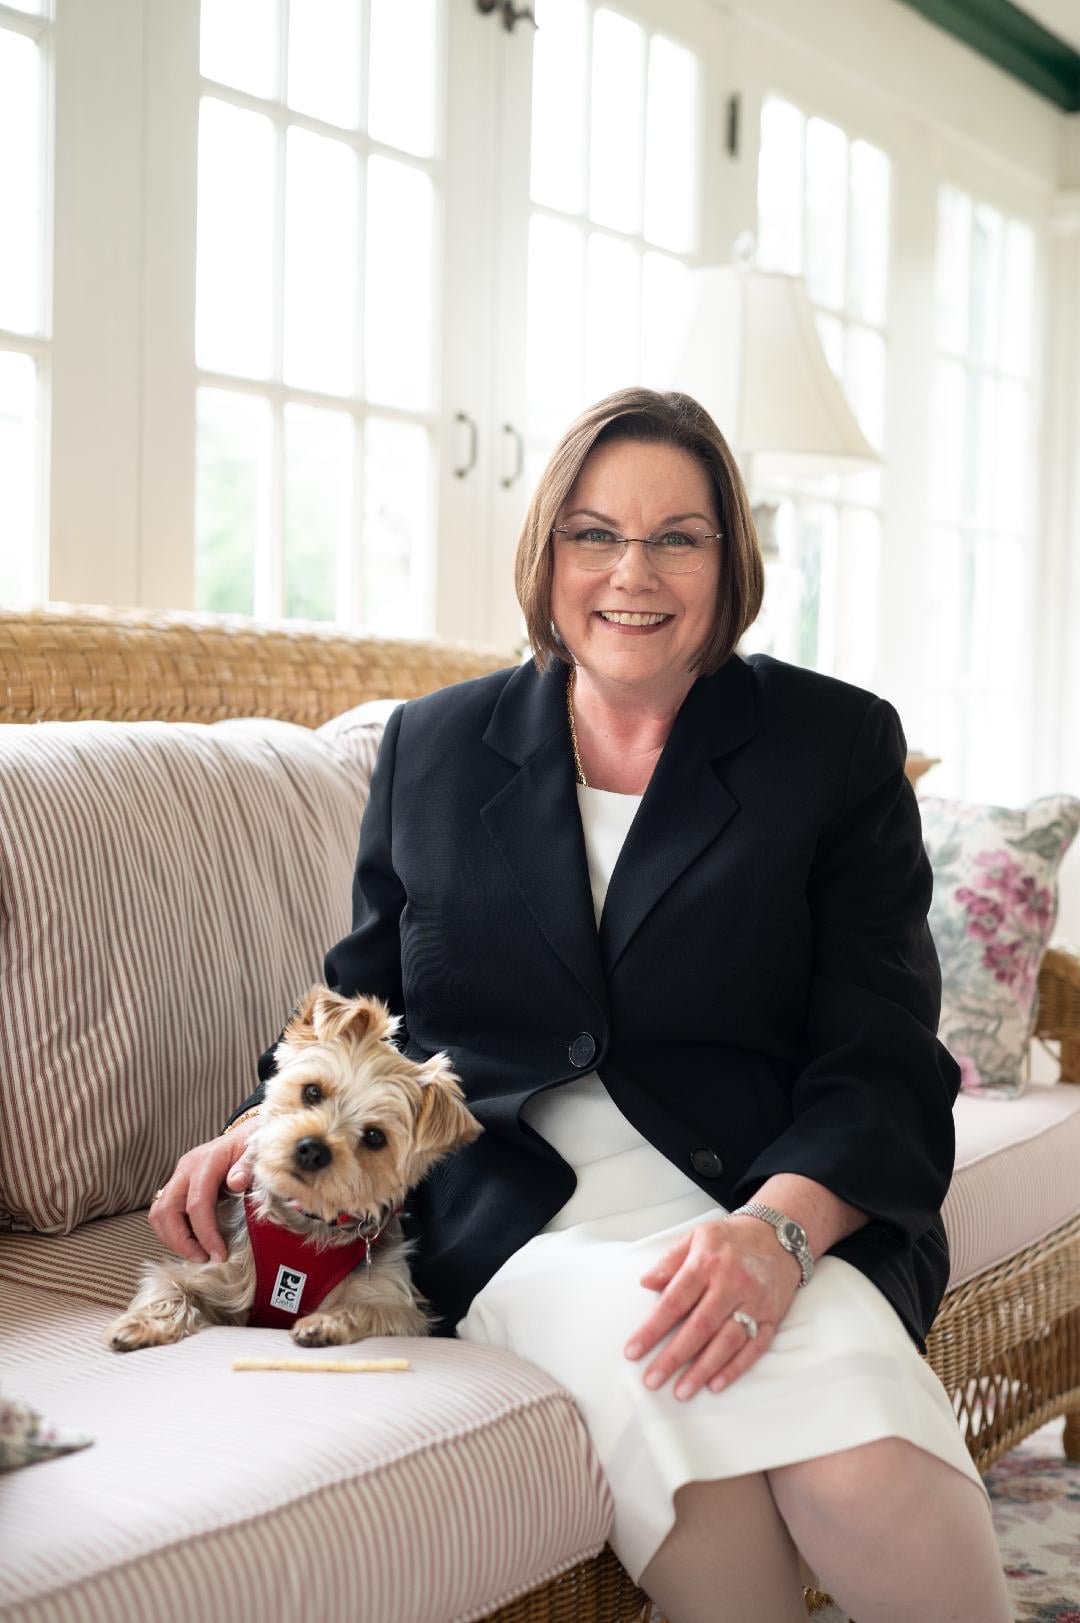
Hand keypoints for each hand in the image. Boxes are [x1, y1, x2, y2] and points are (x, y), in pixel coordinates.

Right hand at [148, 1116, 259, 1263]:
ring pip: (158, 1213)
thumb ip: (247, 1166)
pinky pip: (164, 1212)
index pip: (197, 1203)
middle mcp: (186, 1169)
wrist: (245, 1135)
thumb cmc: (252, 1146)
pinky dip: (173, 1231)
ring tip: (197, 1254)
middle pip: (166, 1210)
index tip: (219, 1255)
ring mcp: (179, 1177)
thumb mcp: (256, 1152)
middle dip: (181, 1241)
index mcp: (206, 1161)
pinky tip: (193, 1242)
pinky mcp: (178, 1186)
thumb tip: (236, 1183)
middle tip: (203, 1259)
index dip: (206, 1233)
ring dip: (172, 1239)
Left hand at [624, 1216, 801, 1400]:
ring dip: (703, 1369)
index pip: (674, 1300)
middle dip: (674, 1357)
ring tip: (681, 1391)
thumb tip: (645, 1282)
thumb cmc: (732, 1239)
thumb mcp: (697, 1237)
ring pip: (727, 1341)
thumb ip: (670, 1261)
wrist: (779, 1236)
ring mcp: (754, 1303)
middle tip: (652, 1380)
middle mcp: (731, 1283)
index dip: (652, 1328)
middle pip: (699, 1326)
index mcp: (707, 1262)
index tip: (633, 1351)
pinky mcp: (772, 1317)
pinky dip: (736, 1368)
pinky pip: (755, 1347)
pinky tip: (716, 1384)